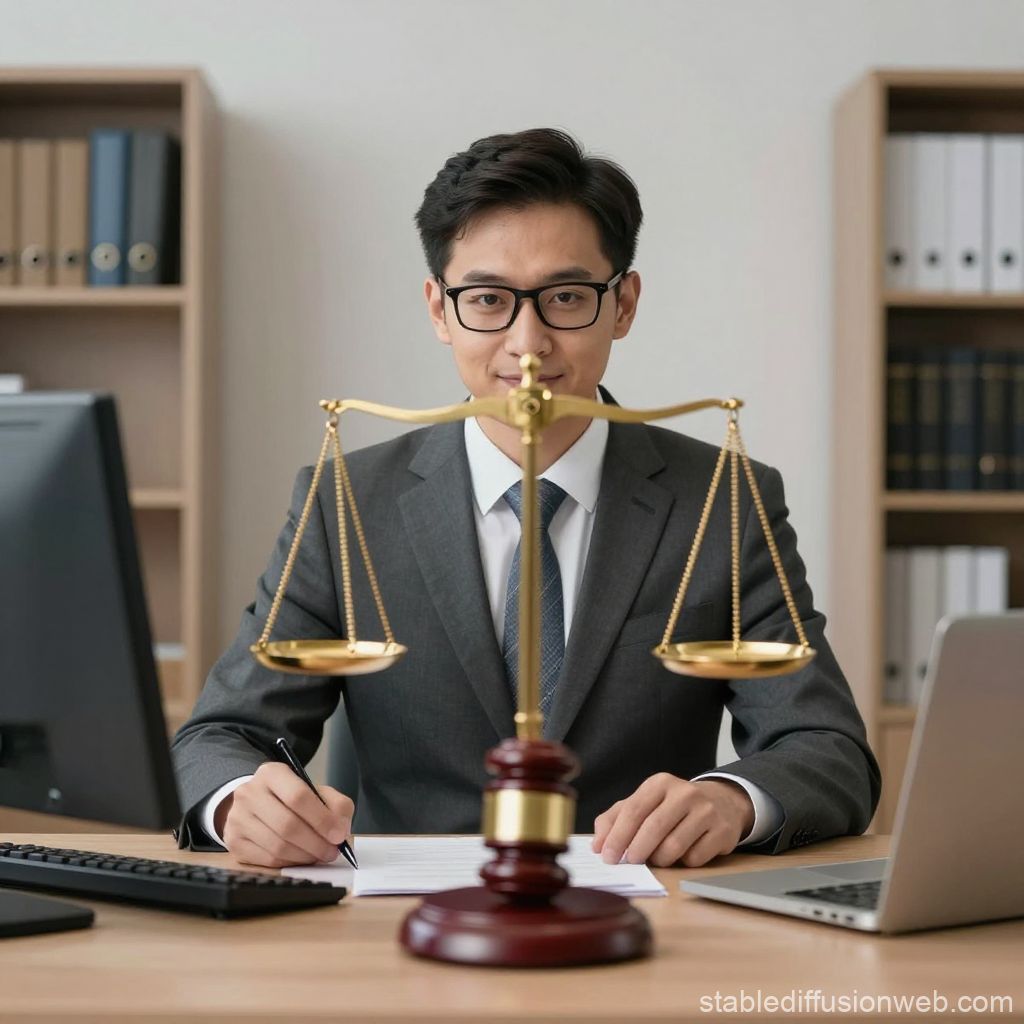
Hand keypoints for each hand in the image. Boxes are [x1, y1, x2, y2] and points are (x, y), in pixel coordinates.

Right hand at [215, 762, 354, 867]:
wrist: (255, 803)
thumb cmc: (290, 798)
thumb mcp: (315, 791)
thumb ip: (336, 805)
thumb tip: (341, 830)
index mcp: (272, 773)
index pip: (298, 796)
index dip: (322, 819)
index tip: (338, 835)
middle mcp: (249, 793)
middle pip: (287, 825)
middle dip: (316, 843)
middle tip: (332, 852)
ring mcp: (237, 818)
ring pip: (277, 846)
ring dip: (305, 856)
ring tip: (319, 855)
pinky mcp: (234, 842)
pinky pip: (267, 860)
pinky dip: (290, 863)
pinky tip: (300, 858)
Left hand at [591, 774, 754, 867]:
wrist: (721, 802)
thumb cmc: (672, 806)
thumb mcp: (644, 803)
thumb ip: (615, 819)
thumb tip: (598, 845)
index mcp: (659, 783)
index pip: (633, 810)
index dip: (618, 836)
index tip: (607, 857)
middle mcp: (684, 793)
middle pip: (653, 828)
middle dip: (637, 851)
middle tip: (630, 863)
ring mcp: (706, 811)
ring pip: (673, 847)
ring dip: (660, 860)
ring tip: (657, 857)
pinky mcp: (722, 831)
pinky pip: (695, 858)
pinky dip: (683, 863)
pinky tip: (683, 854)